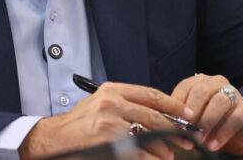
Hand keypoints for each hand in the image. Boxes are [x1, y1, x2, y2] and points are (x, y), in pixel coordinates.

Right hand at [18, 81, 192, 159]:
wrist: (55, 138)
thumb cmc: (79, 123)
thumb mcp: (100, 103)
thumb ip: (126, 103)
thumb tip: (156, 112)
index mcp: (113, 90)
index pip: (151, 94)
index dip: (172, 105)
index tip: (186, 113)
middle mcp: (113, 103)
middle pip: (153, 115)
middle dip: (174, 128)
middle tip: (187, 136)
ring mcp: (110, 123)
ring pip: (148, 134)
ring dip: (164, 146)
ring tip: (170, 153)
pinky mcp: (109, 142)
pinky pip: (138, 151)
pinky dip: (150, 157)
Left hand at [171, 74, 242, 154]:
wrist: (238, 130)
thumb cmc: (210, 120)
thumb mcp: (195, 114)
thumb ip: (182, 114)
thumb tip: (166, 123)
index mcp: (200, 81)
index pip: (185, 86)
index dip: (176, 103)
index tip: (171, 120)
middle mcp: (217, 83)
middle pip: (201, 91)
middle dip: (192, 111)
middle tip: (184, 129)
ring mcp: (233, 95)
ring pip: (219, 102)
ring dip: (207, 122)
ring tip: (199, 139)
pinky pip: (234, 119)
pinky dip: (222, 133)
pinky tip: (213, 145)